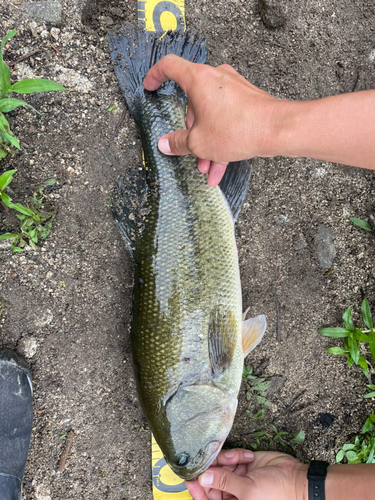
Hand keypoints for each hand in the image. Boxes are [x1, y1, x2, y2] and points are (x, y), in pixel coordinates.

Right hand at [143, 56, 282, 185]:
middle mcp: (216, 79)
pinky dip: (221, 142)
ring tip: (207, 167)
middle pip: (192, 103)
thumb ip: (178, 142)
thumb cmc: (239, 129)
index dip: (155, 75)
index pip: (169, 67)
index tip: (150, 86)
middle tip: (190, 151)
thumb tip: (165, 143)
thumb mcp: (199, 142)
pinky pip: (226, 122)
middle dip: (190, 132)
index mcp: (199, 80)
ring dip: (207, 143)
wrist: (277, 130)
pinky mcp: (245, 101)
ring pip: (211, 117)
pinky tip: (219, 168)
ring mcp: (233, 89)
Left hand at [185, 449, 308, 499]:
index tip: (190, 476)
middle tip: (214, 458)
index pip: (206, 498)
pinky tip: (248, 456)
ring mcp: (236, 477)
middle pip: (210, 479)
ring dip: (226, 459)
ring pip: (219, 465)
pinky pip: (231, 456)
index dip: (196, 488)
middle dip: (212, 468)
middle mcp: (230, 492)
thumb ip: (224, 482)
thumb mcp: (248, 492)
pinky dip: (236, 454)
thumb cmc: (276, 494)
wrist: (298, 479)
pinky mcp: (243, 463)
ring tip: (238, 458)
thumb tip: (202, 478)